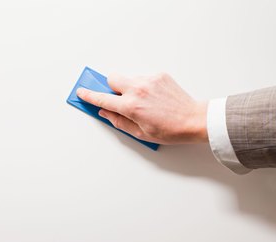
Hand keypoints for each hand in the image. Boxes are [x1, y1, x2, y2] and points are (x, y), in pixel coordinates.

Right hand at [76, 73, 207, 144]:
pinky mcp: (159, 75)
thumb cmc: (170, 130)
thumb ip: (118, 121)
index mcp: (131, 106)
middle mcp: (138, 89)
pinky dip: (143, 86)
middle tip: (119, 99)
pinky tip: (154, 98)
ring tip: (143, 102)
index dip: (90, 95)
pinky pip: (143, 77)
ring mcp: (149, 80)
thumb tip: (105, 112)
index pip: (103, 98)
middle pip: (112, 78)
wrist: (194, 119)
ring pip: (128, 77)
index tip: (82, 92)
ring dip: (128, 87)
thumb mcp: (140, 133)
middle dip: (111, 88)